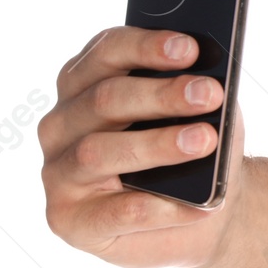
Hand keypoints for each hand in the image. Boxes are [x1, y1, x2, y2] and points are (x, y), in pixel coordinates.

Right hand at [39, 7, 247, 267]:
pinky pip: (113, 211)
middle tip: (209, 93)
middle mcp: (62, 124)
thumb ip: (196, 90)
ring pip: (100, 151)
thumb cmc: (199, 150)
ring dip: (157, 144)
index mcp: (86, 84)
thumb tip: (206, 75)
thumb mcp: (205, 114)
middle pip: (105, 100)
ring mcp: (59, 173)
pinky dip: (160, 206)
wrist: (209, 211)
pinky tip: (196, 204)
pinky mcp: (69, 220)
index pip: (106, 52)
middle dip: (160, 95)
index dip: (146, 47)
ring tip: (205, 141)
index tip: (190, 47)